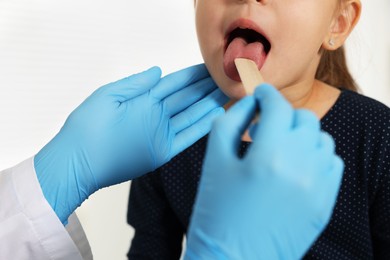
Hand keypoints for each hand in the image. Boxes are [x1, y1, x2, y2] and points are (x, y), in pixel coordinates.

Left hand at [34, 64, 227, 223]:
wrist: (79, 160)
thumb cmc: (88, 126)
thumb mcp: (109, 95)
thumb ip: (135, 83)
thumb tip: (158, 70)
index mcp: (142, 99)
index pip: (173, 83)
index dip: (192, 75)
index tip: (210, 67)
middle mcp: (155, 115)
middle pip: (186, 98)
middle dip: (206, 88)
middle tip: (227, 79)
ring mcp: (160, 133)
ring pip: (191, 115)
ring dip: (209, 104)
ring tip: (228, 93)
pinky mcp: (162, 151)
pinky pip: (187, 137)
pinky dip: (203, 126)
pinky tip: (217, 114)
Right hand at [185, 84, 342, 259]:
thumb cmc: (216, 212)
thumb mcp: (214, 161)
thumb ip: (230, 122)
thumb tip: (250, 102)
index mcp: (268, 156)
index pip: (276, 106)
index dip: (267, 94)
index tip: (261, 93)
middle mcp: (300, 168)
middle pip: (303, 118)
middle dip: (284, 114)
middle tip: (266, 123)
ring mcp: (318, 187)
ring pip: (321, 139)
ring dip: (301, 134)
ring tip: (281, 145)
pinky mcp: (324, 203)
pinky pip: (331, 163)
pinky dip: (316, 155)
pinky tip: (296, 164)